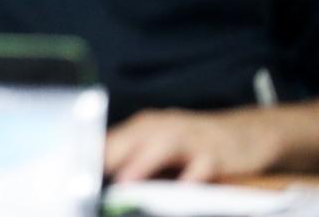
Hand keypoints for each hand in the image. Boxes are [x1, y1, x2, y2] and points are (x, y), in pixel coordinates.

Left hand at [106, 101, 318, 181]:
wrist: (247, 135)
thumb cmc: (193, 146)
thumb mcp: (160, 149)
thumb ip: (130, 162)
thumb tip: (96, 182)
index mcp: (141, 129)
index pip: (106, 143)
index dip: (87, 160)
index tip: (70, 179)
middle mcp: (160, 128)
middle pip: (127, 141)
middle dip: (107, 161)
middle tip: (87, 182)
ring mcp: (188, 138)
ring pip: (160, 148)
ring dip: (141, 165)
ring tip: (124, 184)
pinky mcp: (215, 152)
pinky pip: (201, 165)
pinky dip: (191, 176)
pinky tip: (181, 189)